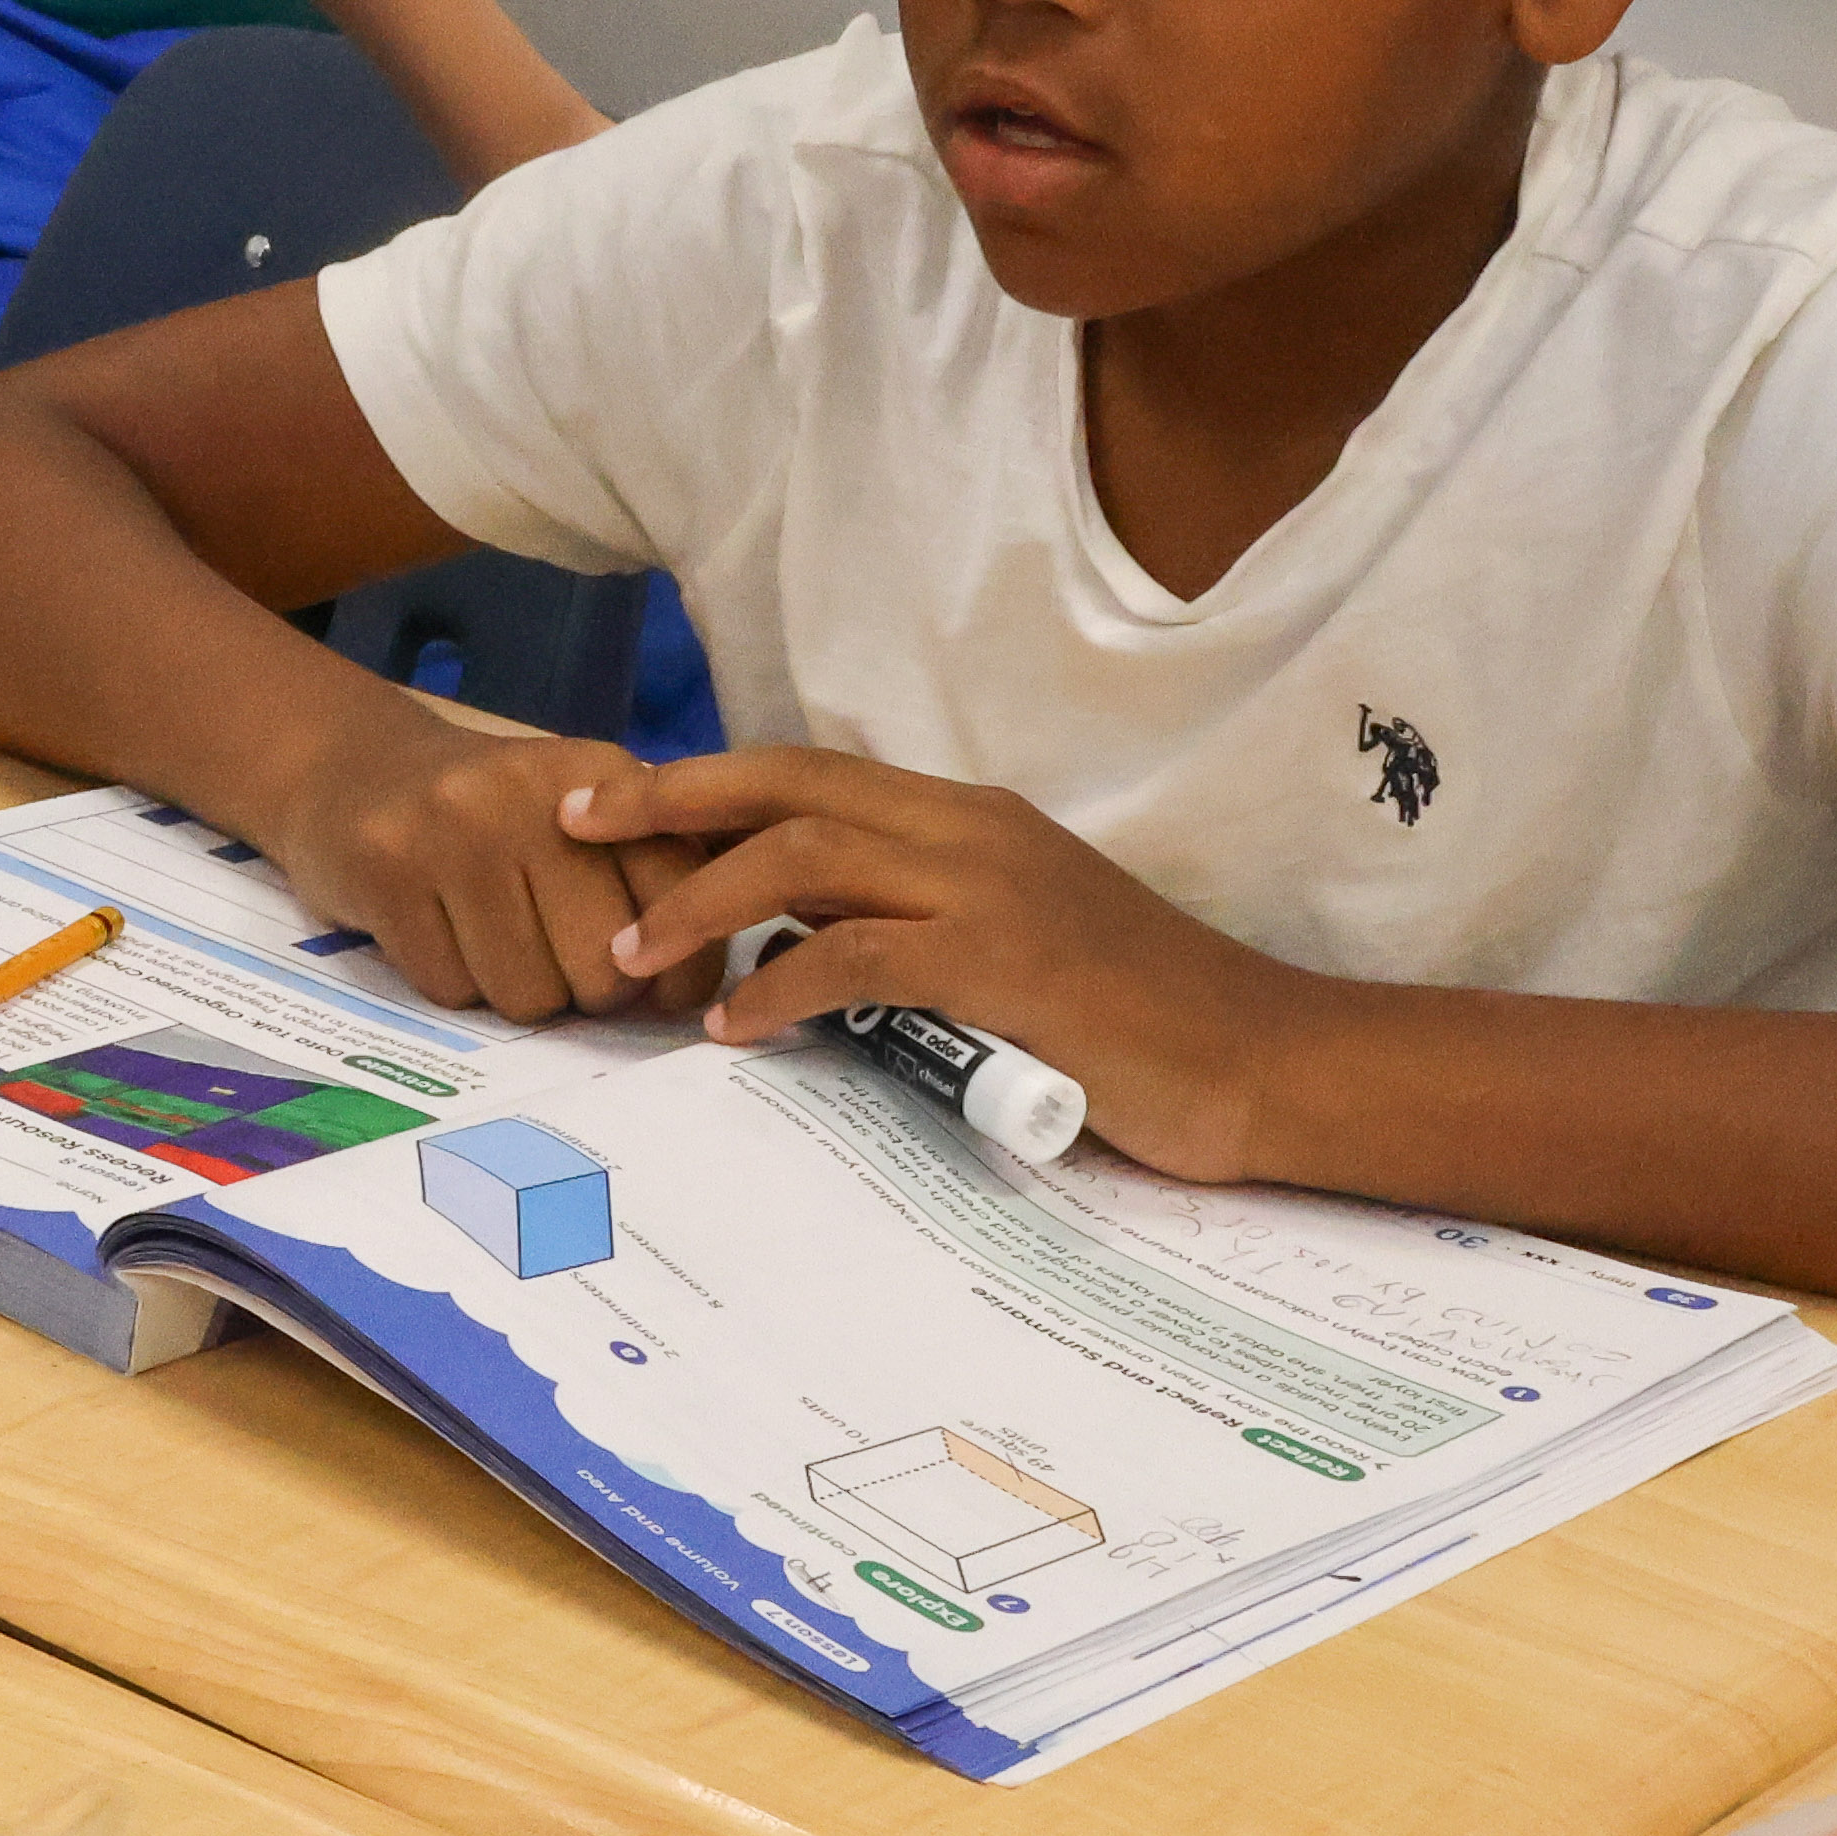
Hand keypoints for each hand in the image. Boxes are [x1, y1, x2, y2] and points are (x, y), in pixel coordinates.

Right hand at [258, 680, 725, 1021]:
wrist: (350, 766)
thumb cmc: (491, 814)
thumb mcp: (583, 816)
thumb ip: (651, 876)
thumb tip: (697, 988)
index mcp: (601, 776)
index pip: (677, 900)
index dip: (675, 970)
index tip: (650, 984)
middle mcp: (531, 794)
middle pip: (600, 968)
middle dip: (585, 993)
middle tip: (559, 968)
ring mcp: (453, 829)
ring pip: (524, 993)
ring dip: (514, 993)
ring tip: (493, 945)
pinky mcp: (385, 869)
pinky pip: (450, 989)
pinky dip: (451, 984)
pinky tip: (439, 935)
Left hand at [571, 744, 1321, 1174]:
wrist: (1265, 1063)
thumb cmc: (1135, 1022)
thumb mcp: (1008, 949)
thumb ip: (912, 930)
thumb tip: (796, 955)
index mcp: (969, 819)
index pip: (809, 773)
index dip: (702, 781)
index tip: (609, 802)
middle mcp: (972, 831)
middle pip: (788, 786)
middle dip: (668, 802)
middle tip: (572, 829)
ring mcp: (992, 890)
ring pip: (807, 859)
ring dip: (702, 903)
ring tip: (630, 953)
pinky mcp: (1006, 964)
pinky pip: (859, 957)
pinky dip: (780, 987)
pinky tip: (732, 1026)